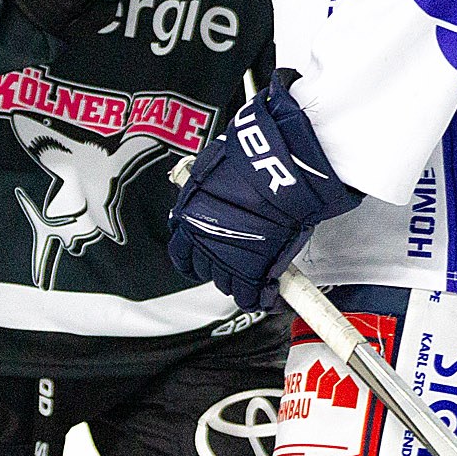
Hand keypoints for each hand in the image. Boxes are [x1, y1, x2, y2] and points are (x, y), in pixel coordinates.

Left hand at [168, 72, 362, 309]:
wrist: (275, 168)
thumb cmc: (248, 159)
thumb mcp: (214, 167)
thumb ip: (208, 187)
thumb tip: (209, 187)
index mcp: (189, 217)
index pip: (181, 252)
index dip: (195, 254)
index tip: (204, 255)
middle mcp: (203, 241)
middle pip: (205, 268)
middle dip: (219, 264)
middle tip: (237, 256)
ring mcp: (227, 259)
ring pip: (227, 283)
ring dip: (239, 278)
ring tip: (255, 269)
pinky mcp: (254, 270)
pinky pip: (251, 296)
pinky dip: (260, 296)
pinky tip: (268, 292)